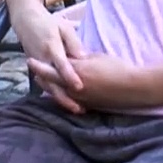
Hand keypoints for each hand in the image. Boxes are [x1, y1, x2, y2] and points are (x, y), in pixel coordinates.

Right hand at [14, 8, 87, 113]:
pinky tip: (64, 102)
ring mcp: (37, 65)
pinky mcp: (35, 69)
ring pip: (47, 86)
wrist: (25, 20)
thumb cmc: (49, 22)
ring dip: (60, 99)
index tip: (80, 87)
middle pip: (53, 82)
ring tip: (75, 109)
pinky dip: (53, 94)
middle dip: (65, 98)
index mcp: (51, 46)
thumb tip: (84, 58)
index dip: (70, 76)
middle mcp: (42, 58)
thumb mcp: (64, 27)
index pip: (61, 64)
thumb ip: (74, 43)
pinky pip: (44, 84)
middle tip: (79, 110)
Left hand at [28, 53, 144, 111]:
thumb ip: (82, 59)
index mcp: (76, 72)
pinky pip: (70, 100)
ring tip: (44, 82)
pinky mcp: (88, 105)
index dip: (39, 65)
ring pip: (59, 93)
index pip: (51, 69)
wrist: (132, 88)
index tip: (29, 60)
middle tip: (34, 71)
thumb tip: (73, 59)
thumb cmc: (117, 68)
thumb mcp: (97, 57)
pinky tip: (63, 93)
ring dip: (51, 87)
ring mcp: (80, 98)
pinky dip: (64, 95)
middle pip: (51, 83)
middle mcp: (74, 87)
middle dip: (42, 77)